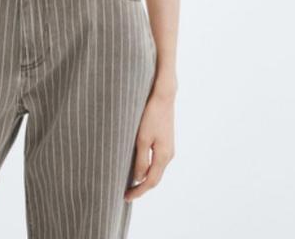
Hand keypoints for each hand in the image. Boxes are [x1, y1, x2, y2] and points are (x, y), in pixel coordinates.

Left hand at [124, 87, 175, 201]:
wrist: (163, 96)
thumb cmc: (150, 115)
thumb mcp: (142, 139)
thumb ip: (141, 160)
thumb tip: (139, 179)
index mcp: (163, 156)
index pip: (150, 182)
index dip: (138, 191)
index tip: (125, 197)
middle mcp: (169, 155)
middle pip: (155, 178)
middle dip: (141, 187)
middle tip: (126, 193)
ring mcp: (169, 148)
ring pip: (156, 170)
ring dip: (144, 178)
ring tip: (130, 182)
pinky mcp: (166, 141)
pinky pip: (157, 161)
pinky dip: (148, 168)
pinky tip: (138, 166)